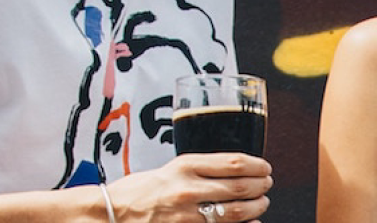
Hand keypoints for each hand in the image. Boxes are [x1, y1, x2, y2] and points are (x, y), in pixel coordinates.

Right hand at [104, 153, 271, 221]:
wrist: (110, 212)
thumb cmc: (139, 190)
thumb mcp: (171, 168)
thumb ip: (202, 169)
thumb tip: (237, 171)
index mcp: (185, 166)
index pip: (234, 162)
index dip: (258, 165)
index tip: (264, 167)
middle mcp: (187, 189)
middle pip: (241, 187)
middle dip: (261, 186)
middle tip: (267, 185)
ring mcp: (186, 214)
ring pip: (237, 211)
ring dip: (256, 207)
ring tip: (260, 203)